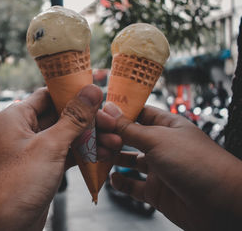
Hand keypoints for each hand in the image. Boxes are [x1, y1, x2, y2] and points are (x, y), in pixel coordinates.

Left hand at [0, 85, 103, 230]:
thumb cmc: (12, 186)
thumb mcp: (48, 147)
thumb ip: (73, 119)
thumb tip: (91, 92)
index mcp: (17, 117)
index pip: (49, 94)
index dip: (74, 90)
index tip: (99, 89)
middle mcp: (24, 131)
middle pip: (61, 115)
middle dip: (88, 118)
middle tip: (113, 121)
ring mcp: (34, 151)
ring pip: (66, 136)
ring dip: (90, 138)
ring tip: (115, 140)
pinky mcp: (42, 169)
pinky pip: (66, 155)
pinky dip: (83, 154)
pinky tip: (104, 154)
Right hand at [97, 103, 241, 230]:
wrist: (220, 204)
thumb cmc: (198, 164)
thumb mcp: (158, 139)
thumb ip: (130, 128)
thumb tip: (109, 111)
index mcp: (168, 126)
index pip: (139, 113)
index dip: (120, 112)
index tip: (99, 111)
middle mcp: (162, 146)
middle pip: (131, 137)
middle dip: (112, 136)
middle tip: (96, 137)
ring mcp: (159, 169)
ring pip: (129, 161)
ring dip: (113, 158)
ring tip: (99, 156)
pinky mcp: (156, 191)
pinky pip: (133, 185)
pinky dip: (121, 183)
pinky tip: (113, 179)